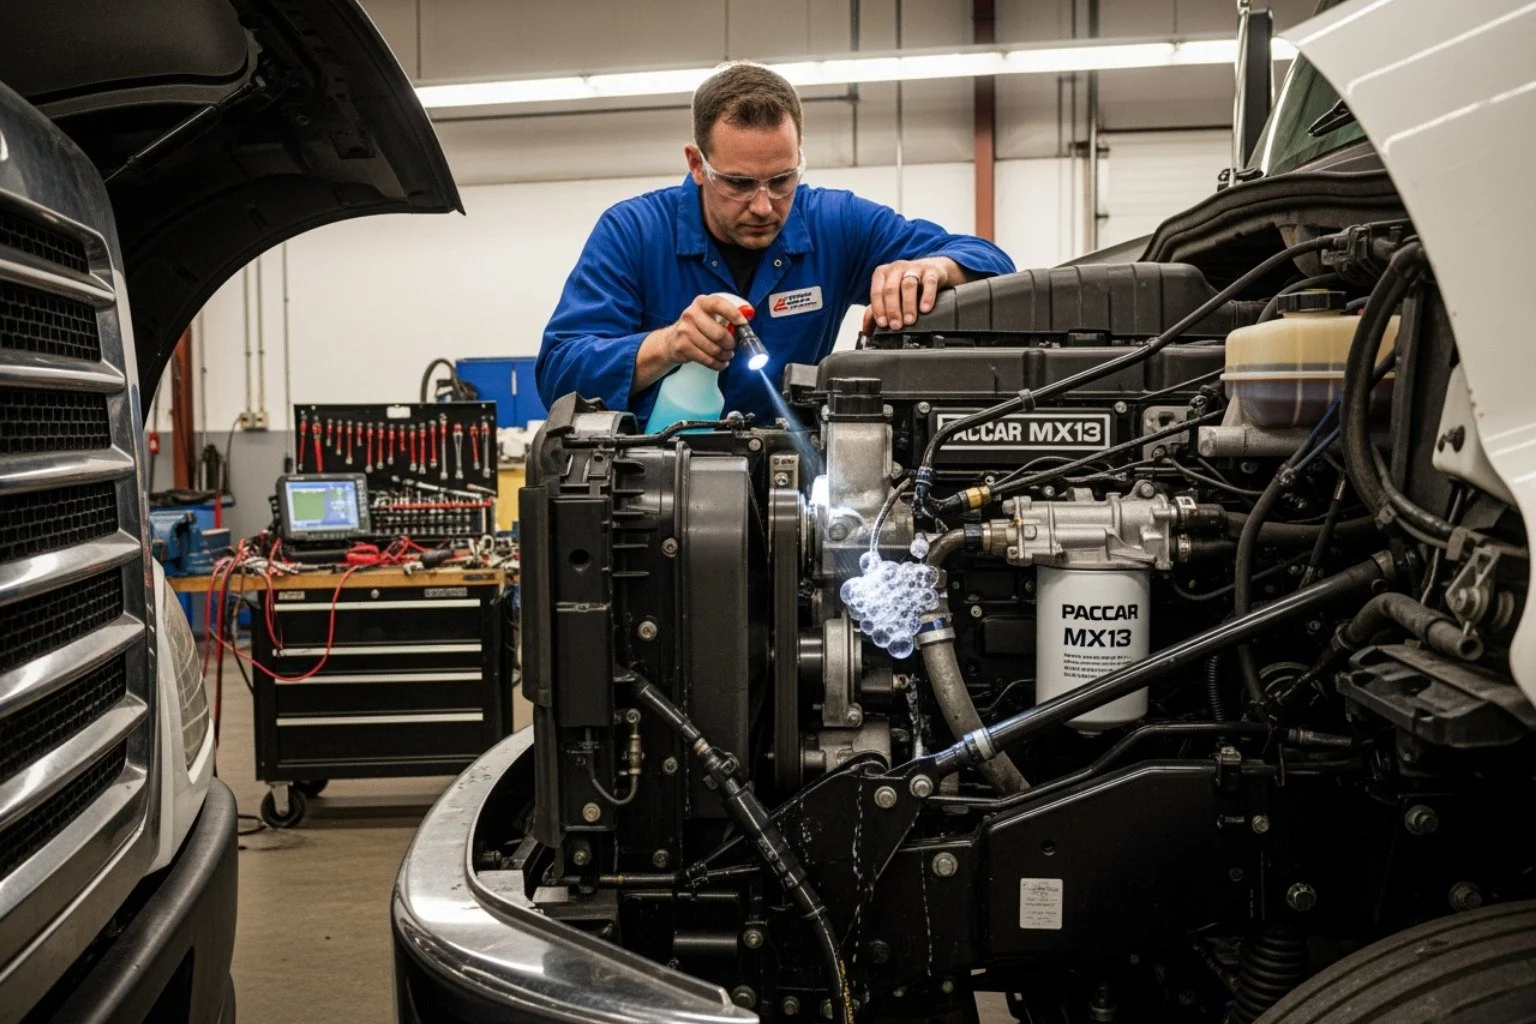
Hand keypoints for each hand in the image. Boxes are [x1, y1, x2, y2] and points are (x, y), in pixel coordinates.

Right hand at [633, 294, 751, 393]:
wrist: (671, 340)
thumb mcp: (709, 316)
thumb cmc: (698, 327)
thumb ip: (726, 317)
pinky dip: (718, 364)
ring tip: (726, 355)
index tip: (743, 324)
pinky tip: (721, 363)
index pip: (720, 305)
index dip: (734, 315)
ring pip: (714, 349)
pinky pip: (707, 360)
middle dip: (730, 344)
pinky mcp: (682, 346)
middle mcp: (691, 314)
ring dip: (725, 356)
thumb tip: (748, 322)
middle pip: (719, 334)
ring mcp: (685, 331)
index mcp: (702, 303)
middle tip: (732, 347)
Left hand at [863, 257, 958, 332]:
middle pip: (891, 288)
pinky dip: (927, 296)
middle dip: (892, 309)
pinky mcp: (931, 271)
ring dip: (908, 304)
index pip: (877, 291)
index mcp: (882, 273)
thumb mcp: (888, 296)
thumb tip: (867, 331)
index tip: (883, 324)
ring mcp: (914, 268)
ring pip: (908, 284)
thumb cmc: (905, 287)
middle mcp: (896, 268)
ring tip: (909, 321)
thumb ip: (875, 311)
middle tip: (896, 326)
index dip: (878, 309)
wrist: (930, 272)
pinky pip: (929, 282)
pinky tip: (925, 309)